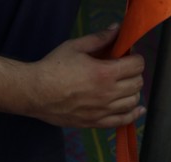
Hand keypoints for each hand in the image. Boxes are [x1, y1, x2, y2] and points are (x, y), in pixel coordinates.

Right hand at [30, 24, 145, 127]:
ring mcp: (101, 110)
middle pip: (137, 83)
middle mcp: (107, 93)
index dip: (135, 58)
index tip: (128, 58)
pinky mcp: (93, 122)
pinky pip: (121, 121)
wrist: (33, 92)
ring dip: (132, 92)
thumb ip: (99, 39)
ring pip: (132, 101)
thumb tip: (117, 30)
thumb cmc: (52, 68)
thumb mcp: (75, 47)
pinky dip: (133, 115)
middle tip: (124, 71)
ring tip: (124, 87)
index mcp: (104, 73)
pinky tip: (137, 109)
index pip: (137, 65)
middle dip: (134, 74)